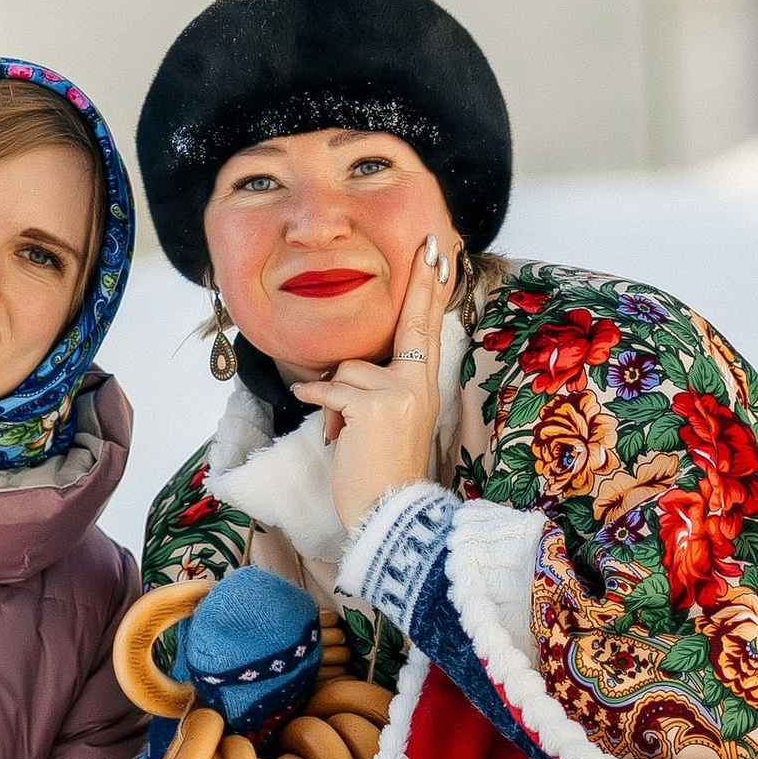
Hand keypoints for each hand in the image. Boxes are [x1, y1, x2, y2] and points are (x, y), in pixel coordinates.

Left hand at [292, 227, 455, 538]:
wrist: (387, 513)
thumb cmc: (381, 472)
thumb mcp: (390, 422)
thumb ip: (381, 388)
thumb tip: (347, 371)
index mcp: (424, 388)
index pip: (427, 331)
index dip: (431, 294)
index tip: (438, 258)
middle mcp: (418, 385)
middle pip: (412, 325)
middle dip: (420, 285)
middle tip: (429, 246)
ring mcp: (398, 393)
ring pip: (348, 369)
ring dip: (336, 398)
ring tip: (347, 433)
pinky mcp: (371, 406)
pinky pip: (329, 389)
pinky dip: (319, 407)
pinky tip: (331, 433)